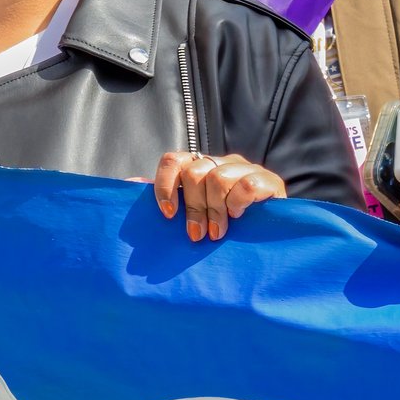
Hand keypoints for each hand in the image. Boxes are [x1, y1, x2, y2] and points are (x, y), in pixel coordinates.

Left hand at [154, 151, 287, 241]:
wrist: (270, 238)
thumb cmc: (225, 227)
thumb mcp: (193, 214)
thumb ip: (166, 199)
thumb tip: (129, 185)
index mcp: (201, 167)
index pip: (174, 161)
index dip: (166, 186)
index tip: (167, 214)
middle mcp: (222, 163)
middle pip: (195, 173)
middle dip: (194, 208)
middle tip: (197, 234)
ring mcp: (247, 170)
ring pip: (218, 179)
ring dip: (215, 211)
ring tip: (218, 232)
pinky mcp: (269, 181)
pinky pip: (246, 186)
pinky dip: (237, 204)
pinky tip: (239, 217)